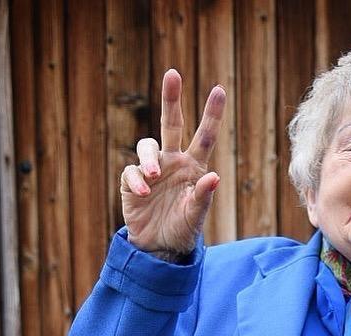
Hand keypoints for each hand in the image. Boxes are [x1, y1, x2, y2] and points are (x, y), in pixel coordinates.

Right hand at [120, 69, 225, 256]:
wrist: (159, 248)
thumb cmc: (182, 230)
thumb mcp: (195, 216)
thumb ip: (203, 197)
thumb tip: (214, 176)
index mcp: (193, 167)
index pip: (205, 137)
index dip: (212, 114)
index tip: (219, 90)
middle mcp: (172, 162)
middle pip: (172, 124)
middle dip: (172, 98)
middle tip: (173, 73)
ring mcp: (152, 170)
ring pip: (146, 145)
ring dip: (149, 157)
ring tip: (154, 175)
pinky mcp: (132, 181)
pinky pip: (132, 171)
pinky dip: (137, 180)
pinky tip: (142, 193)